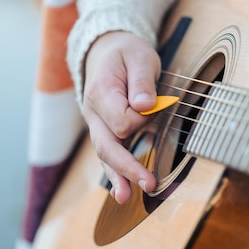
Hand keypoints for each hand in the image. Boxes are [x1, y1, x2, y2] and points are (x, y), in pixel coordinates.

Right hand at [82, 31, 160, 203]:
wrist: (105, 50)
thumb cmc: (126, 53)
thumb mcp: (139, 56)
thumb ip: (142, 81)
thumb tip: (145, 106)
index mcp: (102, 92)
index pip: (123, 120)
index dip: (142, 119)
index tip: (154, 104)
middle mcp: (93, 112)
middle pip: (108, 146)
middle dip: (128, 166)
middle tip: (148, 183)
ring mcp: (96, 124)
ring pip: (104, 155)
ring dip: (118, 177)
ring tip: (126, 197)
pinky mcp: (104, 130)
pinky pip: (107, 154)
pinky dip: (115, 173)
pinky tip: (121, 191)